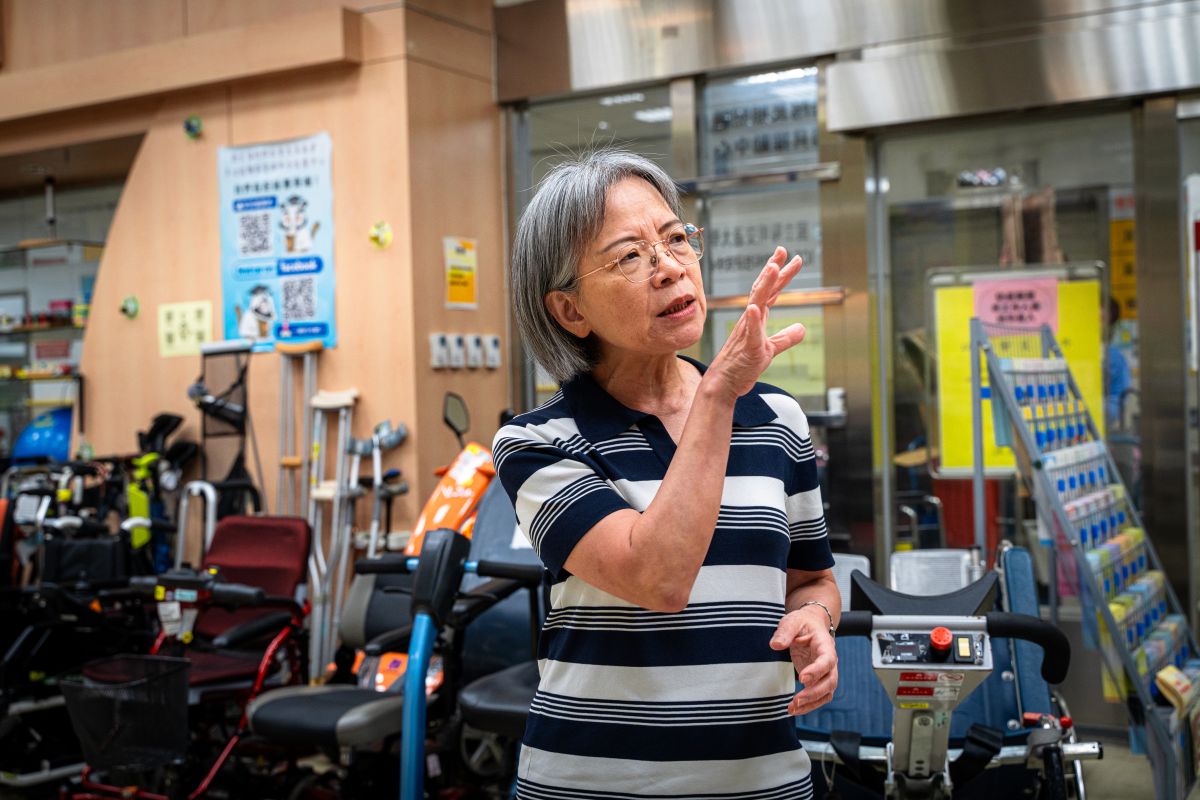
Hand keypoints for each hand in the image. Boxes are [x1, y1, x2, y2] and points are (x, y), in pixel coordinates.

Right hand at [706, 247, 805, 399]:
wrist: (723, 383)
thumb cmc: (743, 365)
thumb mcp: (770, 349)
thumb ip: (785, 337)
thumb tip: (802, 327)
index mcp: (757, 318)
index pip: (771, 291)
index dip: (781, 274)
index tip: (790, 257)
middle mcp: (751, 320)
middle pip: (763, 289)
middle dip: (773, 269)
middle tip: (782, 250)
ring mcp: (748, 332)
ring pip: (756, 303)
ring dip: (764, 285)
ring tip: (773, 267)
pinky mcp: (748, 348)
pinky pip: (751, 332)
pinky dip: (753, 319)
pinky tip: (754, 307)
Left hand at [770, 607, 838, 715]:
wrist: (810, 625)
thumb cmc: (802, 623)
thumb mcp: (792, 621)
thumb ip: (785, 632)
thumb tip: (775, 645)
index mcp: (826, 645)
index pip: (827, 660)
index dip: (817, 671)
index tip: (802, 679)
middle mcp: (830, 661)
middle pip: (830, 681)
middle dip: (814, 693)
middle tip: (796, 700)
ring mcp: (826, 673)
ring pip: (826, 693)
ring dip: (811, 703)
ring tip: (792, 709)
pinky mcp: (818, 680)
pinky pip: (819, 697)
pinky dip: (809, 705)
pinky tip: (794, 709)